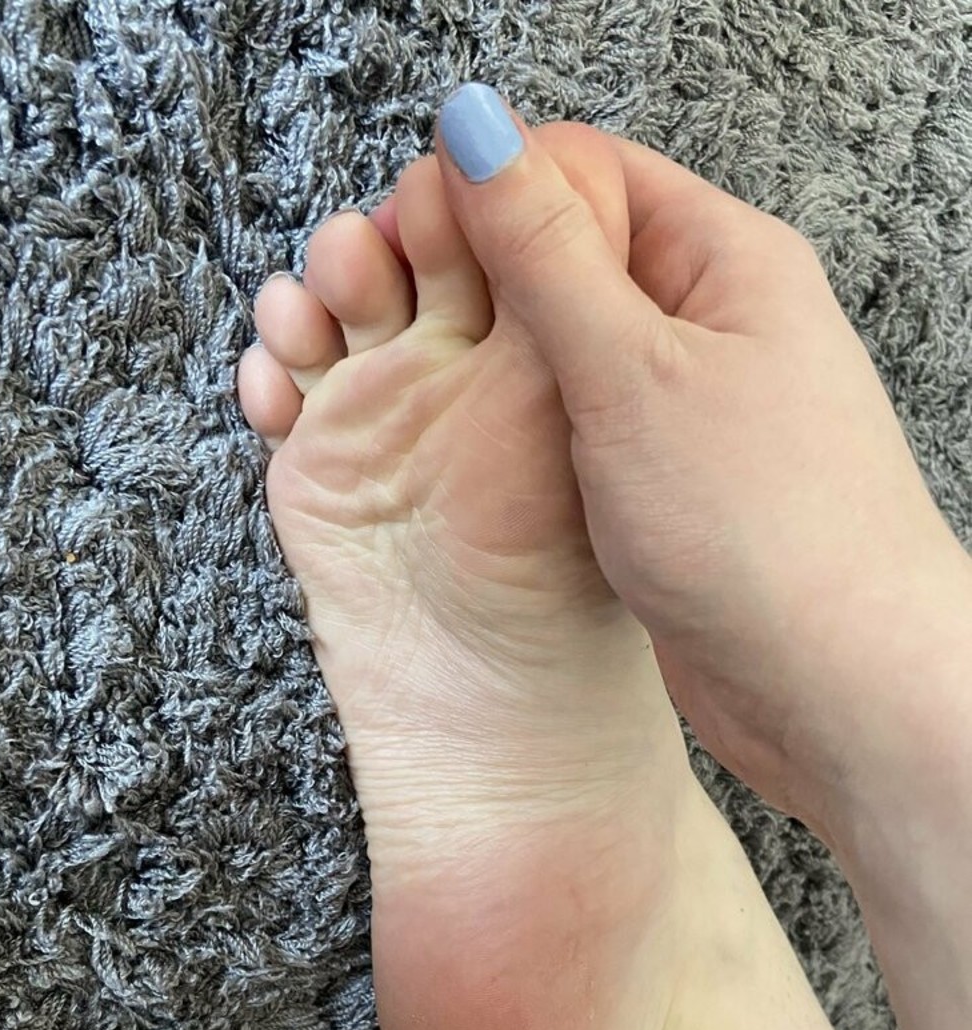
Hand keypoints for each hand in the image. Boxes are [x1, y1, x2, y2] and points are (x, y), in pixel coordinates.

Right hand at [427, 87, 971, 833]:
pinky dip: (530, 435)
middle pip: (572, 259)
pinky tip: (484, 463)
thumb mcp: (632, 370)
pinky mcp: (668, 481)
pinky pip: (582, 428)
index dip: (494, 190)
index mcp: (724, 259)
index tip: (413, 235)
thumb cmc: (762, 527)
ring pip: (569, 353)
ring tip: (426, 400)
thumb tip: (475, 128)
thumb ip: (546, 252)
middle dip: (484, 283)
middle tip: (407, 328)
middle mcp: (712, 321)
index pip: (588, 170)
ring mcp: (690, 406)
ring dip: (498, 368)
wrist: (834, 688)